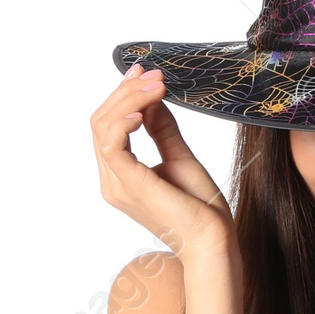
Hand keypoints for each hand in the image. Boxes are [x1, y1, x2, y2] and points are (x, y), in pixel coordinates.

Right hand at [91, 65, 232, 255]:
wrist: (213, 240)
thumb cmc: (201, 208)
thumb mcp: (180, 157)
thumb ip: (162, 129)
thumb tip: (152, 99)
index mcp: (121, 174)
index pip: (108, 125)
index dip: (123, 95)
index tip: (145, 73)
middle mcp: (112, 180)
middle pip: (101, 121)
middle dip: (125, 91)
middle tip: (153, 74)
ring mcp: (117, 184)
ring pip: (103, 127)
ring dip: (129, 99)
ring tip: (156, 85)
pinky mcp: (130, 186)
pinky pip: (112, 145)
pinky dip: (123, 121)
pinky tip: (142, 110)